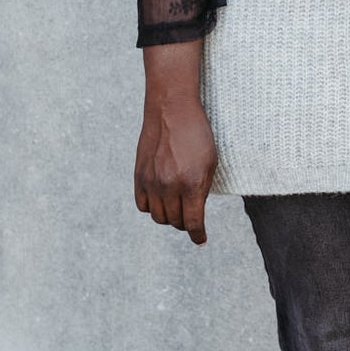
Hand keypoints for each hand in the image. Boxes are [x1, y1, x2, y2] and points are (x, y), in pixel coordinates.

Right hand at [134, 42, 216, 244]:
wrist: (172, 110)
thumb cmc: (197, 134)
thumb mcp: (210, 162)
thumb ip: (203, 190)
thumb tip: (197, 213)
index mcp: (191, 183)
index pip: (193, 223)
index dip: (198, 235)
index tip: (201, 240)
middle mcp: (169, 186)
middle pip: (175, 222)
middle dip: (185, 224)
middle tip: (190, 218)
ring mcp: (152, 182)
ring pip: (158, 217)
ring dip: (168, 217)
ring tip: (176, 208)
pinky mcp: (139, 176)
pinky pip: (142, 205)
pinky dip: (151, 207)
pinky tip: (160, 200)